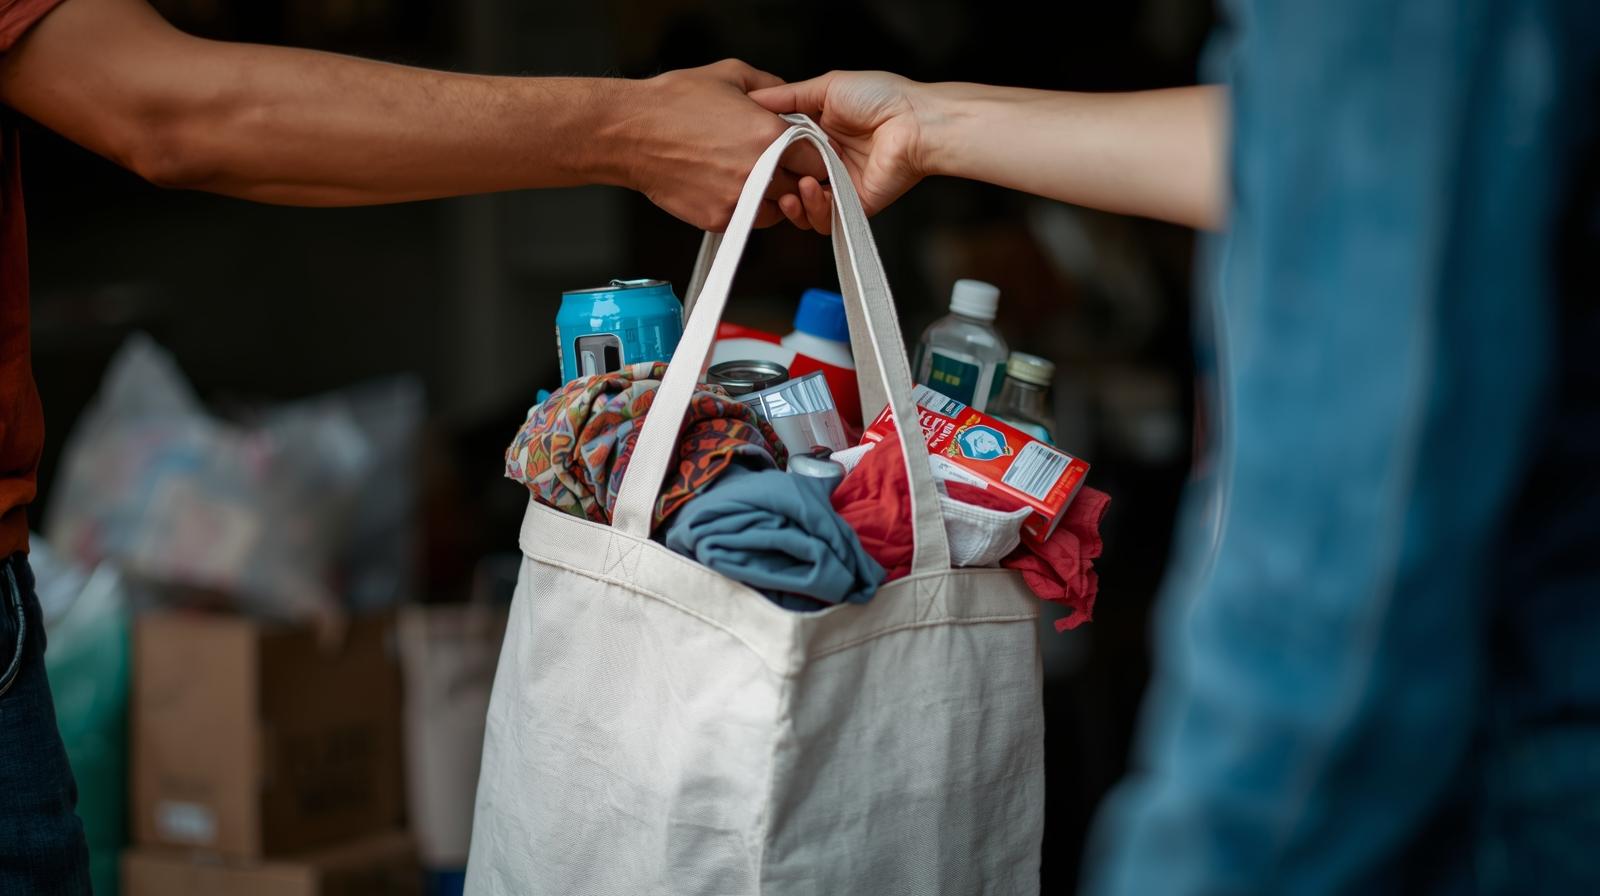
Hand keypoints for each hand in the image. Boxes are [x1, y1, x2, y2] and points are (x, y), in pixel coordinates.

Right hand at [611, 59, 826, 231]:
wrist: (630, 133)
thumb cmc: (673, 102)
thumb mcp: (730, 74)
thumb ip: (772, 86)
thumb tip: (791, 98)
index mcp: (769, 134)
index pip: (817, 158)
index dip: (813, 155)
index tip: (803, 152)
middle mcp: (760, 170)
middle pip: (802, 186)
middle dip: (795, 176)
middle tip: (780, 165)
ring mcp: (740, 199)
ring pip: (779, 209)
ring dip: (774, 197)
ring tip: (753, 177)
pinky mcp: (720, 219)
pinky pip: (750, 222)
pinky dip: (748, 209)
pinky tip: (731, 187)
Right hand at [749, 71, 930, 232]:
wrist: (915, 121)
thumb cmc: (881, 97)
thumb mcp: (826, 88)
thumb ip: (788, 97)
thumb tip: (753, 98)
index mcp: (819, 134)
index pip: (781, 152)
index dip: (764, 154)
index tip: (749, 149)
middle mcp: (827, 162)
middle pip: (787, 181)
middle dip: (772, 182)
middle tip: (764, 175)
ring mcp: (840, 186)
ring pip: (802, 206)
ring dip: (790, 201)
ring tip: (788, 189)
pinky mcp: (854, 206)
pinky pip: (824, 220)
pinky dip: (811, 209)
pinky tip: (808, 191)